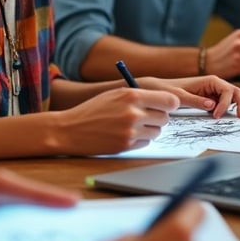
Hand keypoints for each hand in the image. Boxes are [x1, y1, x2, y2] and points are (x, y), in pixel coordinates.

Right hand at [53, 87, 177, 154]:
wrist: (70, 129)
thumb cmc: (93, 109)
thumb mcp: (115, 94)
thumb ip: (139, 95)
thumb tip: (167, 101)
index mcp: (132, 95)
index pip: (169, 100)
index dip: (170, 104)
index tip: (167, 105)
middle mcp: (133, 113)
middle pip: (165, 117)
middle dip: (158, 117)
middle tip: (145, 116)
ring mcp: (130, 131)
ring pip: (157, 132)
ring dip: (149, 129)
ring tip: (131, 125)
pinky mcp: (126, 146)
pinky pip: (146, 143)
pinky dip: (139, 140)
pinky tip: (124, 134)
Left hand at [138, 75, 239, 118]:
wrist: (158, 90)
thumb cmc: (168, 90)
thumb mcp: (180, 97)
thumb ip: (196, 101)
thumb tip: (212, 105)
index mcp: (210, 80)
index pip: (228, 90)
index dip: (226, 103)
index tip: (217, 115)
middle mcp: (214, 85)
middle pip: (235, 92)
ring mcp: (213, 92)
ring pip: (231, 98)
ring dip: (235, 107)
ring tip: (233, 118)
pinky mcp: (210, 99)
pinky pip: (223, 104)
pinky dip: (226, 110)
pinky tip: (221, 117)